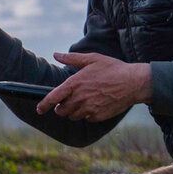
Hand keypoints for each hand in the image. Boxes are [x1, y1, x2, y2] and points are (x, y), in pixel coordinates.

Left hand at [36, 52, 151, 121]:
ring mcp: (89, 108)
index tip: (39, 109)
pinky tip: (94, 104)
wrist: (133, 83)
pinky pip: (86, 118)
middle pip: (61, 110)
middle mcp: (80, 97)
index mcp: (75, 83)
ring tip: (82, 101)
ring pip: (72, 116)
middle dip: (61, 107)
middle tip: (66, 101)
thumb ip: (72, 58)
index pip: (53, 97)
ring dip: (73, 111)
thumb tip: (56, 54)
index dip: (43, 105)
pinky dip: (86, 114)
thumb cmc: (113, 68)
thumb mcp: (92, 59)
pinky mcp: (98, 116)